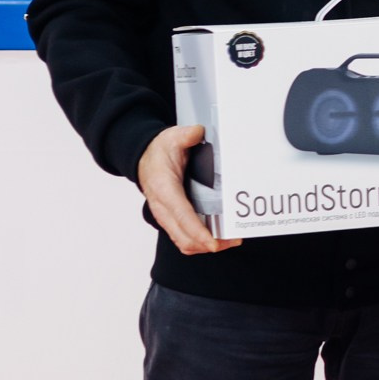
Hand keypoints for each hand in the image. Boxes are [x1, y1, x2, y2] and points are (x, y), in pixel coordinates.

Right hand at [138, 124, 238, 255]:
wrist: (144, 158)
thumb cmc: (159, 151)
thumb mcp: (171, 138)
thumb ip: (185, 136)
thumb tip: (197, 133)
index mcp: (164, 189)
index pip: (181, 214)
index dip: (197, 231)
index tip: (213, 242)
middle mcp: (163, 207)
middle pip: (183, 236)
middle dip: (208, 243)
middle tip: (234, 240)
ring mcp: (166, 216)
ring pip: (183, 241)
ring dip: (205, 246)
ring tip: (230, 240)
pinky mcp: (171, 219)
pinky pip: (183, 237)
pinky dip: (200, 242)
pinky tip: (219, 238)